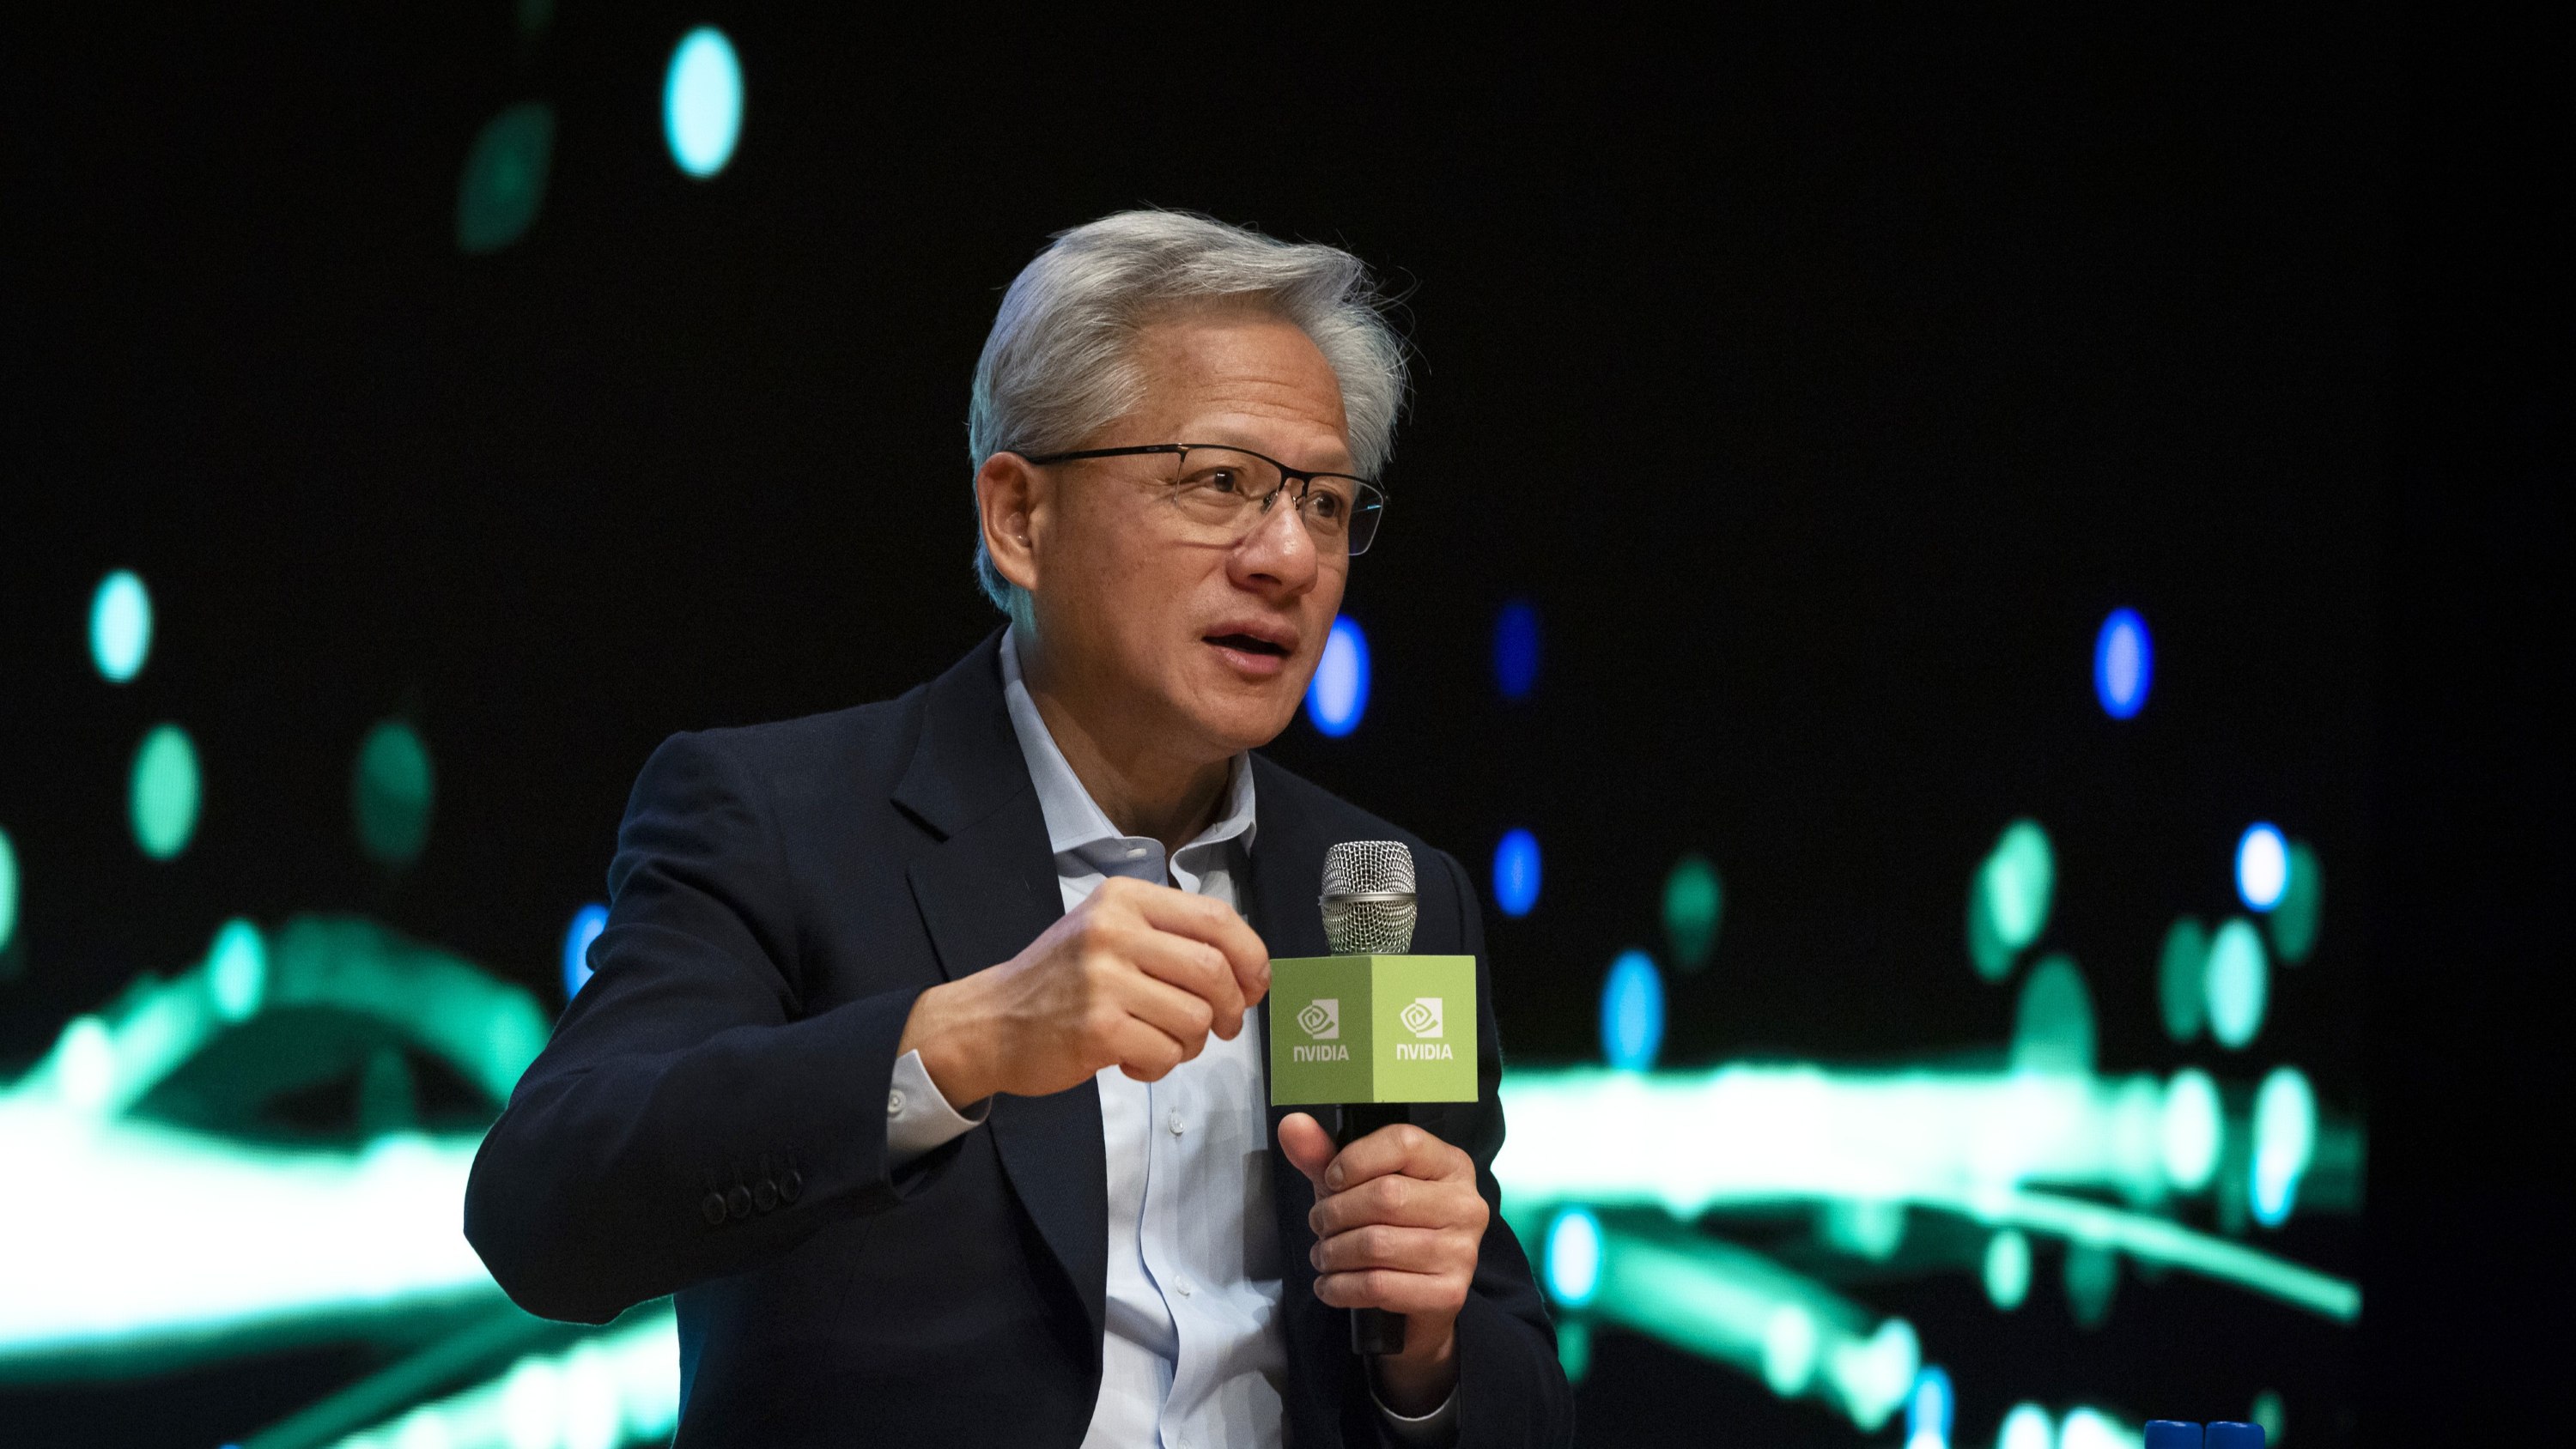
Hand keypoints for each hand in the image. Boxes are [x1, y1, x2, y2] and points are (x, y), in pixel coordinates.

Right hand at [898, 876, 1269, 1103]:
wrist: (989, 1021)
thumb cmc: (1060, 980)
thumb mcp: (1108, 931)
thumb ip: (1169, 937)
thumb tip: (1247, 968)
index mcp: (1125, 898)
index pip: (1217, 919)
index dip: (1251, 957)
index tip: (1254, 987)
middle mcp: (1114, 930)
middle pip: (1214, 972)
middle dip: (1233, 1009)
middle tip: (1225, 1028)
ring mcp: (1104, 980)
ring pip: (1196, 1019)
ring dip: (1193, 1043)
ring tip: (1164, 1043)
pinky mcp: (1098, 1029)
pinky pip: (1166, 1053)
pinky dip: (1161, 1066)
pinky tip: (1133, 1061)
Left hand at [1278, 1112, 1489, 1413]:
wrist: (1418, 1298)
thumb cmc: (1388, 1228)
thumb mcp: (1357, 1186)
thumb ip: (1323, 1155)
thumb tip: (1291, 1125)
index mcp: (1451, 1165)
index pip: (1404, 1142)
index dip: (1355, 1159)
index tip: (1330, 1179)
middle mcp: (1466, 1205)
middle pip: (1386, 1195)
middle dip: (1335, 1212)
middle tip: (1319, 1224)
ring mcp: (1462, 1252)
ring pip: (1377, 1244)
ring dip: (1333, 1252)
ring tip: (1323, 1255)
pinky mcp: (1448, 1294)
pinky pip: (1378, 1286)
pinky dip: (1340, 1287)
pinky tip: (1330, 1285)